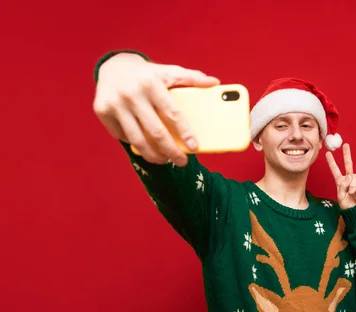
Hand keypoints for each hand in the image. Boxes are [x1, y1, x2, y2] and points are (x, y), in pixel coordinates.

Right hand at [93, 52, 219, 165]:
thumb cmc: (147, 74)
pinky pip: (122, 136)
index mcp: (152, 82)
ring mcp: (115, 103)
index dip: (185, 132)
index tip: (194, 147)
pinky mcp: (102, 111)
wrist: (113, 66)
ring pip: (138, 140)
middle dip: (171, 151)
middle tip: (182, 161)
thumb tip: (215, 83)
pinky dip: (136, 145)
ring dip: (154, 156)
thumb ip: (191, 78)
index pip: (173, 113)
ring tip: (165, 160)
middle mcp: (132, 93)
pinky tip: (146, 147)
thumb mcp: (168, 71)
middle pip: (156, 132)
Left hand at [325, 143, 355, 209]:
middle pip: (348, 165)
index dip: (332, 162)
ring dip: (351, 184)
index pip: (336, 170)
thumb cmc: (347, 206)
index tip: (328, 154)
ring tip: (351, 192)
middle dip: (347, 154)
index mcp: (341, 182)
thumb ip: (342, 186)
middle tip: (346, 145)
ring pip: (353, 176)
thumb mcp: (340, 196)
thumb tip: (348, 178)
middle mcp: (349, 180)